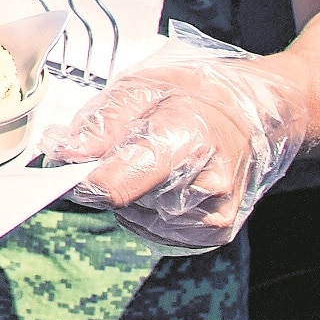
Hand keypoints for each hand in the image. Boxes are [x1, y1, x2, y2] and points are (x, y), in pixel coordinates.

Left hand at [48, 51, 309, 251]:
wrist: (257, 112)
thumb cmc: (192, 94)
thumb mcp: (141, 88)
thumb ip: (100, 123)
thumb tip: (62, 155)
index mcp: (184, 140)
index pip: (116, 185)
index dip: (85, 179)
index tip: (72, 165)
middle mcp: (206, 184)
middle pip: (125, 202)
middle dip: (110, 177)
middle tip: (124, 148)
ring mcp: (215, 213)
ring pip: (139, 219)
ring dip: (130, 196)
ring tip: (151, 161)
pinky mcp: (218, 232)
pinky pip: (160, 232)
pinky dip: (149, 210)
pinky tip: (165, 183)